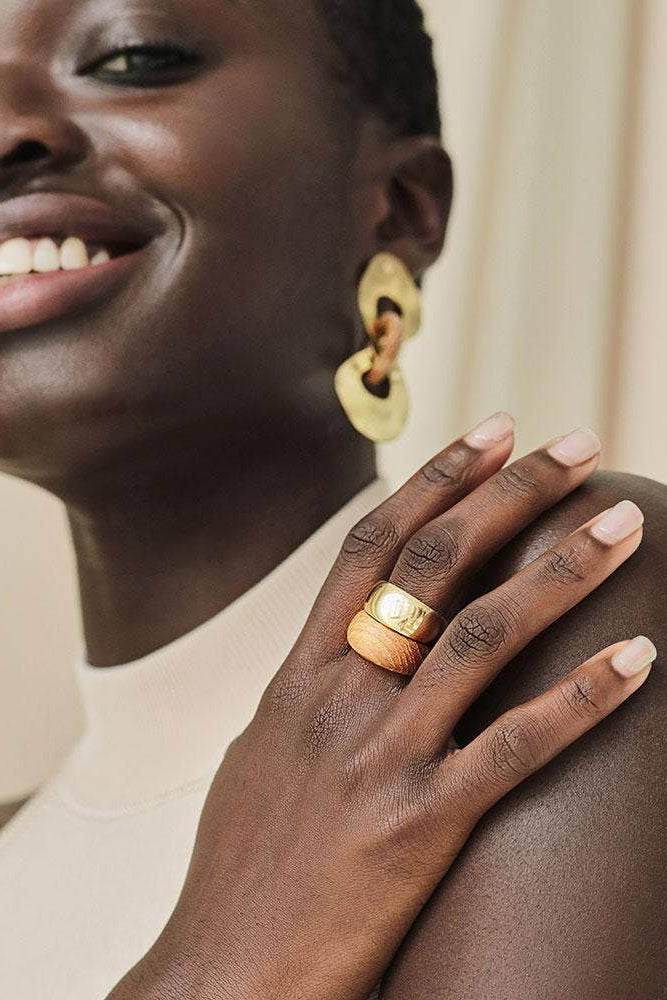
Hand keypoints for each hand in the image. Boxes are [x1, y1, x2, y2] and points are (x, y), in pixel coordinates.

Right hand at [109, 415, 653, 999]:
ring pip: (482, 635)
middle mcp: (340, 697)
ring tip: (624, 522)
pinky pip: (516, 747)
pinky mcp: (421, 824)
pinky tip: (639, 660)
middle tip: (577, 446)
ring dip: (562, 571)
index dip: (434, 482)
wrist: (223, 973)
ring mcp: (381, 756)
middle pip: (434, 566)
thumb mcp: (265, 752)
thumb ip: (308, 690)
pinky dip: (582, 700)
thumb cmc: (242, 864)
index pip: (371, 547)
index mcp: (299, 675)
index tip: (491, 435)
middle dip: (511, 495)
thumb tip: (345, 648)